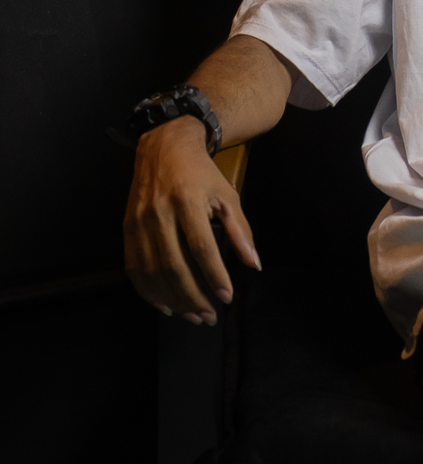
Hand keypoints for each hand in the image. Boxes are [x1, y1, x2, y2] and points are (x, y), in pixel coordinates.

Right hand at [123, 117, 258, 324]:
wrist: (163, 147)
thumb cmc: (201, 173)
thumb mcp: (227, 195)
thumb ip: (240, 230)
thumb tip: (253, 264)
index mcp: (186, 201)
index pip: (201, 247)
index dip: (214, 275)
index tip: (226, 296)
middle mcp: (159, 212)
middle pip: (174, 265)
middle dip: (192, 297)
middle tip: (209, 316)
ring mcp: (139, 221)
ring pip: (152, 271)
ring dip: (172, 299)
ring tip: (192, 316)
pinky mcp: (127, 227)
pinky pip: (134, 267)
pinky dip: (147, 291)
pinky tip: (164, 305)